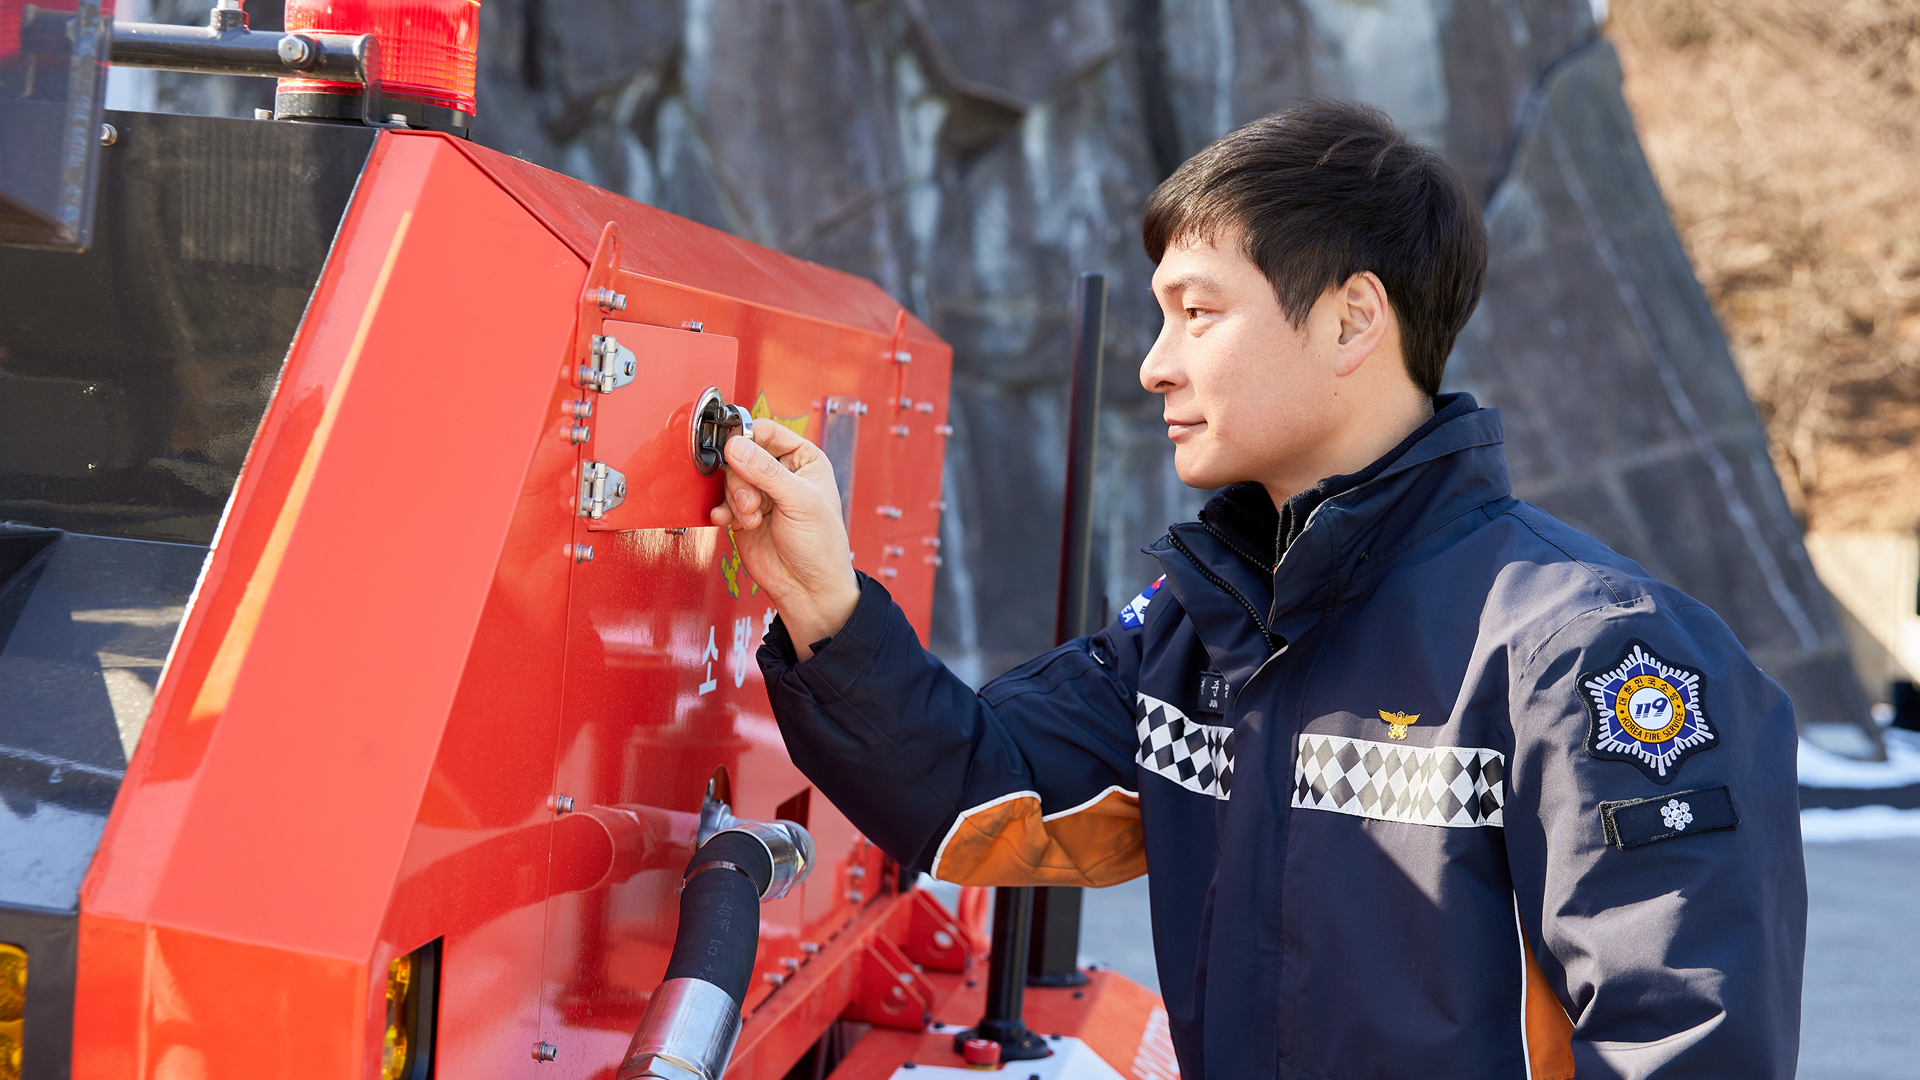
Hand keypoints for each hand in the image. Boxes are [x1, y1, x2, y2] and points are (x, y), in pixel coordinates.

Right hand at [709, 420, 859, 659]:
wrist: (806, 588)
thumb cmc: (820, 546)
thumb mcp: (800, 502)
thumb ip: (766, 472)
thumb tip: (737, 446)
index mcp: (804, 459)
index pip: (766, 431)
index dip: (747, 438)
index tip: (735, 450)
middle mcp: (780, 472)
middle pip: (742, 454)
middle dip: (741, 478)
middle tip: (751, 501)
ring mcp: (760, 493)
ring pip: (729, 477)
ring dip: (735, 498)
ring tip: (750, 517)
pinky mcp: (742, 513)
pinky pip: (721, 501)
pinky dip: (722, 511)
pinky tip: (730, 521)